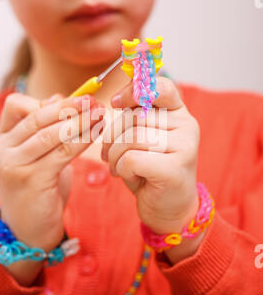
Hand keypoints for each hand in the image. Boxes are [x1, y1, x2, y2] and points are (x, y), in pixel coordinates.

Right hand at [0, 92, 104, 253]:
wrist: (29, 230)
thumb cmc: (38, 189)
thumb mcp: (38, 157)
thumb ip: (46, 129)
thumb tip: (61, 99)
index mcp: (3, 140)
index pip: (16, 105)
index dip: (46, 101)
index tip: (75, 101)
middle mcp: (3, 151)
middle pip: (36, 117)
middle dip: (69, 106)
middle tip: (93, 101)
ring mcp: (14, 166)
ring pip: (50, 133)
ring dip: (79, 121)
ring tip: (100, 114)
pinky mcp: (32, 181)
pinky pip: (61, 153)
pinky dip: (82, 140)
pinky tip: (97, 133)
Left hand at [101, 77, 200, 251]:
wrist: (169, 207)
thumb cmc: (150, 169)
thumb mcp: (143, 137)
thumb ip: (136, 114)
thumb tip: (120, 92)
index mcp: (179, 112)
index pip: (160, 87)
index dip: (133, 91)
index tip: (116, 103)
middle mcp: (187, 125)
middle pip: (135, 117)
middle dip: (112, 135)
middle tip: (108, 152)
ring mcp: (185, 146)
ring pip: (132, 138)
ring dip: (115, 154)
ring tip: (117, 165)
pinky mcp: (175, 169)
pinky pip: (132, 158)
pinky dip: (121, 168)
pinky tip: (127, 175)